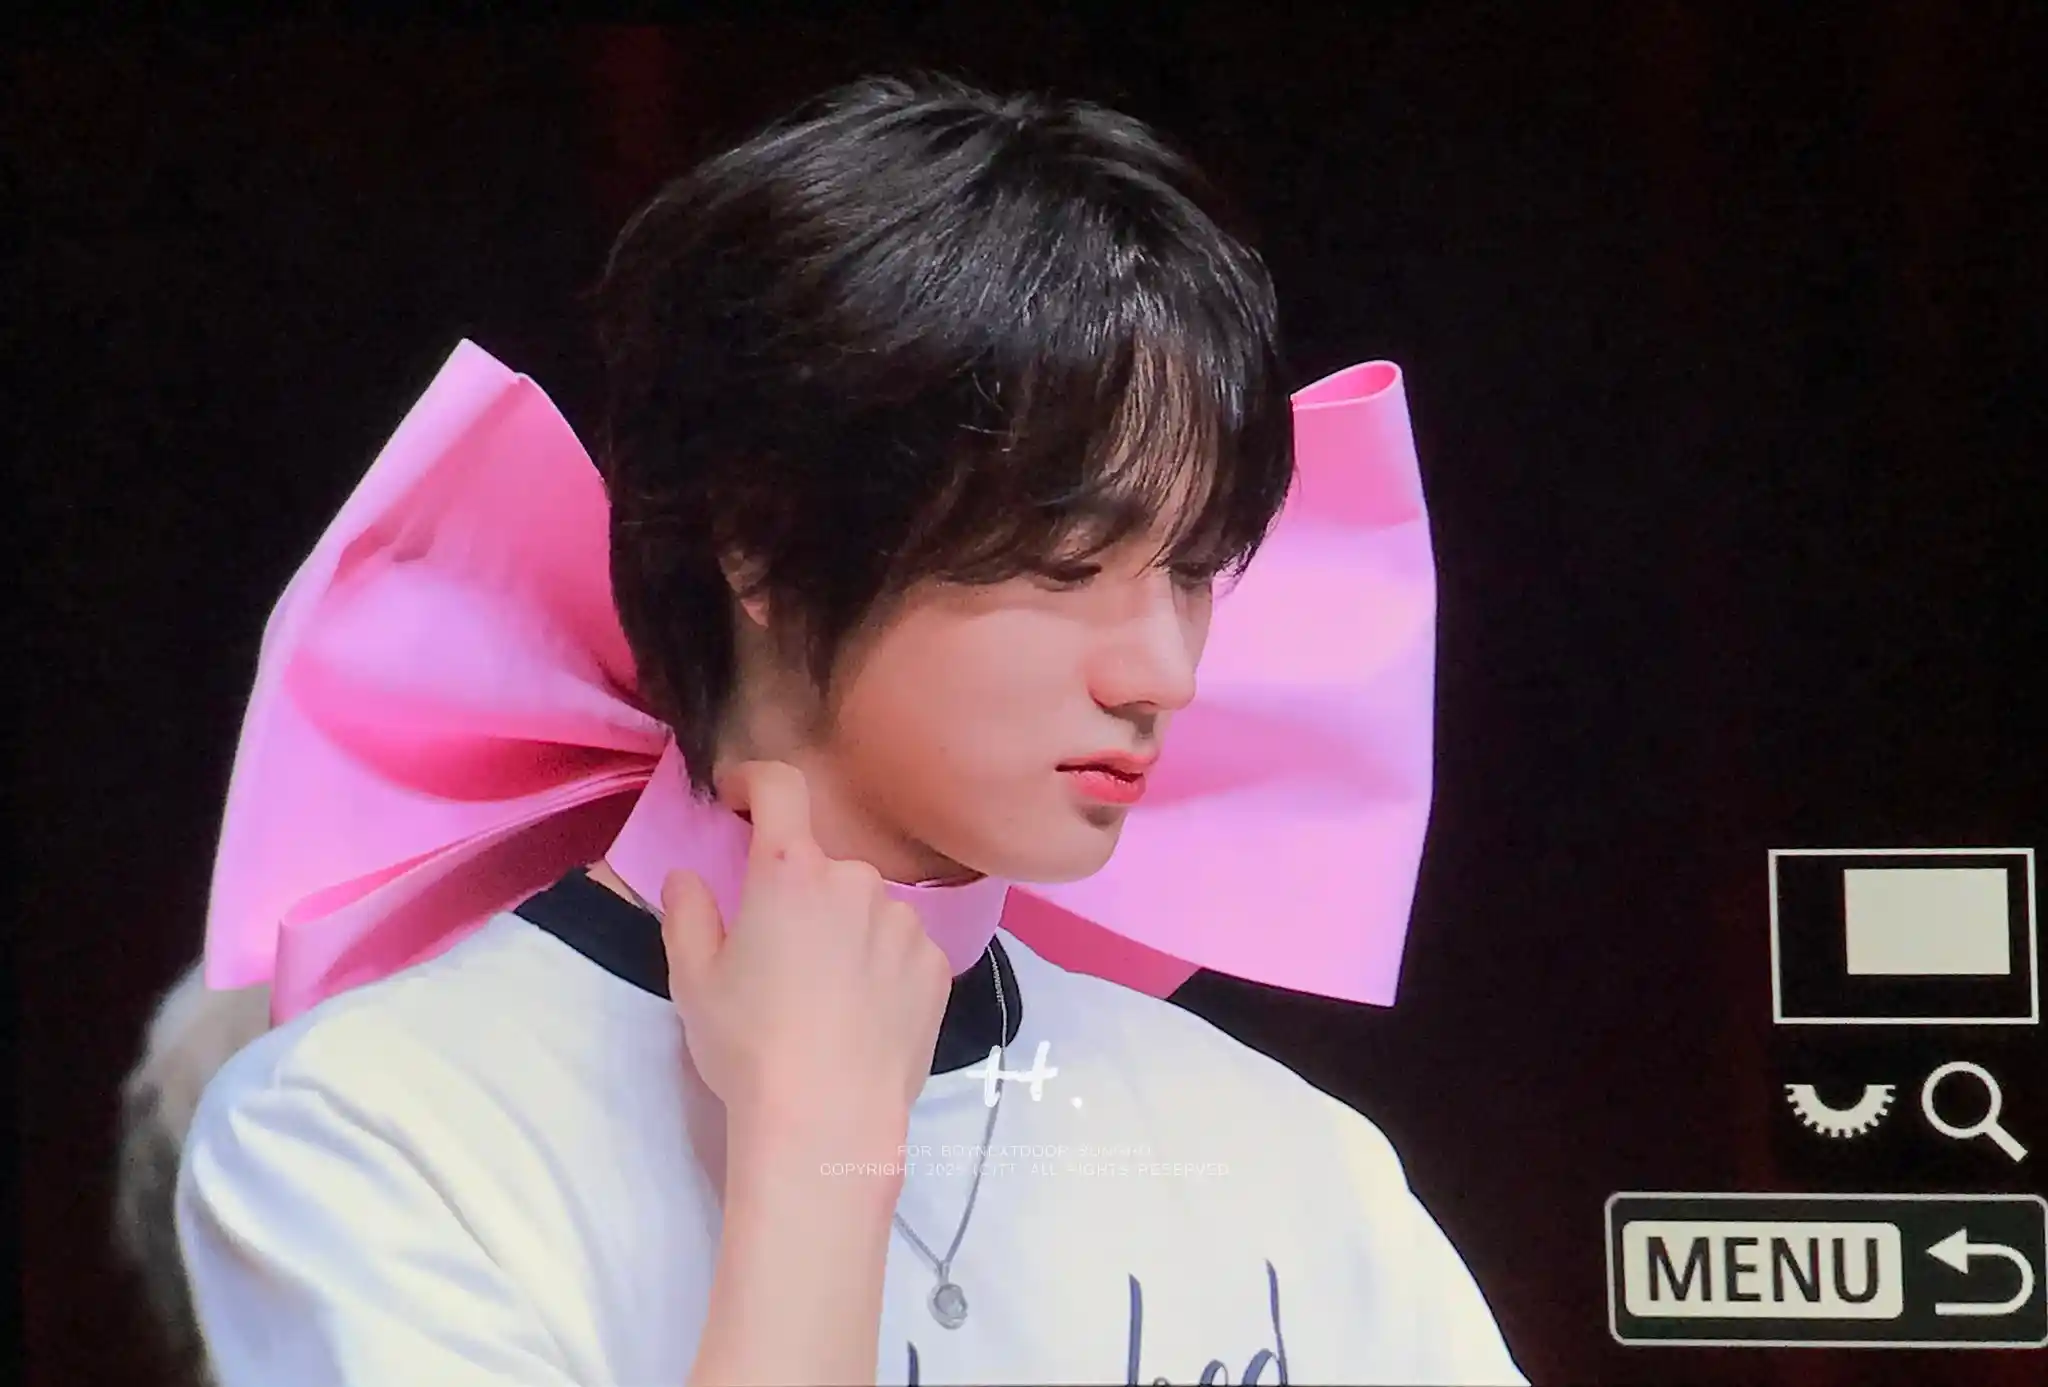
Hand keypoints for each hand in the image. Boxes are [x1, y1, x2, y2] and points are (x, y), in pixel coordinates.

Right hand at [660, 760, 953, 1162]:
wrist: (829, 1120)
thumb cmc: (751, 1047)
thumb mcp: (694, 981)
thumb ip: (686, 913)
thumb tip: (688, 878)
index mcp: (790, 871)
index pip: (781, 787)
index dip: (756, 781)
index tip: (740, 800)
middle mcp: (856, 880)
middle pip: (821, 867)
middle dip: (798, 894)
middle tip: (775, 956)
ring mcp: (904, 922)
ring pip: (864, 909)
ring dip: (843, 932)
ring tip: (821, 999)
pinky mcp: (936, 965)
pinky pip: (900, 948)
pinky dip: (879, 967)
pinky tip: (860, 1016)